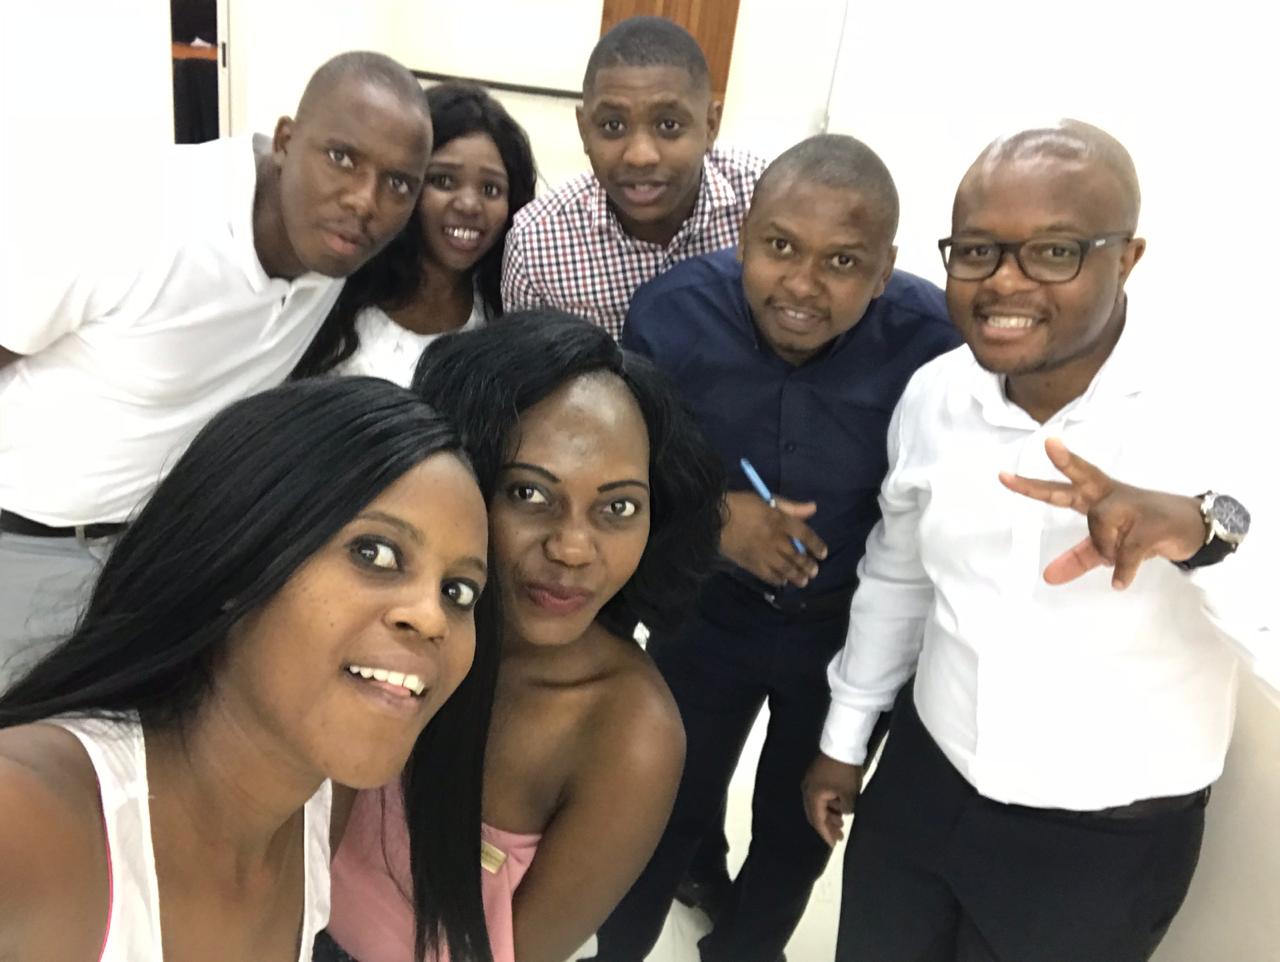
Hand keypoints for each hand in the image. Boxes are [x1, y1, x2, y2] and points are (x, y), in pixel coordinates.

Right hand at [721, 492, 827, 587]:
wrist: (712, 518)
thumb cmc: (739, 505)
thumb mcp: (766, 499)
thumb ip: (790, 506)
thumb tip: (813, 508)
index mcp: (779, 520)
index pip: (805, 534)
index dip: (816, 545)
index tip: (823, 554)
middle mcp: (775, 539)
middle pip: (797, 556)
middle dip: (808, 565)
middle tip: (814, 571)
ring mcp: (763, 554)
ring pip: (786, 569)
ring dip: (797, 576)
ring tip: (803, 581)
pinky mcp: (751, 564)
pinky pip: (769, 576)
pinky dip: (778, 580)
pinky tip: (783, 581)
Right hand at [802, 752, 862, 846]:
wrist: (842, 743)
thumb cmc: (844, 771)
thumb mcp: (849, 794)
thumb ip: (846, 809)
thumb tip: (844, 811)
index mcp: (813, 796)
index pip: (818, 820)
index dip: (826, 834)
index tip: (833, 845)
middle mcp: (807, 790)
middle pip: (815, 814)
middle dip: (827, 826)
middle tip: (840, 836)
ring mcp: (810, 781)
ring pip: (818, 805)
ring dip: (829, 814)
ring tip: (842, 822)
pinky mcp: (816, 775)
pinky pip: (820, 796)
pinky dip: (829, 804)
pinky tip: (839, 807)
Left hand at [999, 438, 1205, 589]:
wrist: (1193, 527)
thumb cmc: (1143, 528)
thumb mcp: (1106, 547)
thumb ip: (1076, 558)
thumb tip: (1047, 577)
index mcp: (1096, 497)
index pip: (1060, 490)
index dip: (1032, 486)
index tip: (1003, 476)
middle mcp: (1110, 495)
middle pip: (1083, 476)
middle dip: (1066, 460)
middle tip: (1050, 444)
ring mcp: (1133, 505)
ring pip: (1101, 527)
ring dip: (1109, 550)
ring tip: (1125, 553)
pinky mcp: (1151, 524)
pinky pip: (1126, 551)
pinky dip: (1123, 570)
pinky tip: (1120, 582)